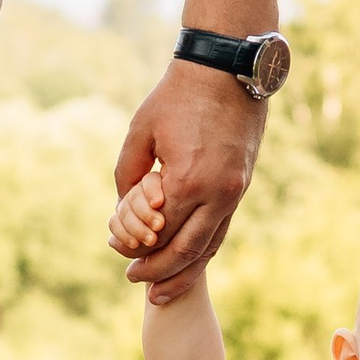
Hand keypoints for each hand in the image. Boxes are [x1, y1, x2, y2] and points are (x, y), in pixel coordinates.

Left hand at [114, 61, 263, 298]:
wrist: (228, 69)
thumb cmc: (177, 96)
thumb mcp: (140, 132)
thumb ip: (127, 174)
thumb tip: (121, 209)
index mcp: (188, 181)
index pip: (158, 233)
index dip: (135, 248)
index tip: (118, 253)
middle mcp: (218, 194)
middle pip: (186, 250)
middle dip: (160, 272)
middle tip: (137, 284)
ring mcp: (235, 192)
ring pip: (209, 245)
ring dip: (185, 270)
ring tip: (163, 289)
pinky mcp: (242, 186)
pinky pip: (221, 228)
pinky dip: (203, 248)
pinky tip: (188, 258)